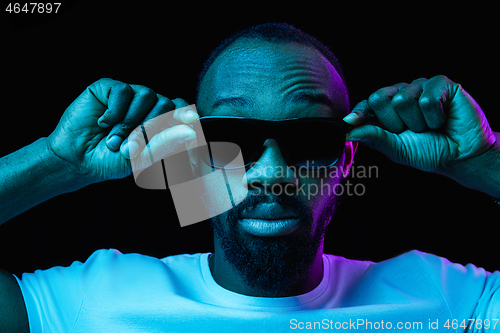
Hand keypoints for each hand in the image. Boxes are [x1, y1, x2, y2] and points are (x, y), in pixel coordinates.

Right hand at [47, 78, 198, 184]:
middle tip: (130, 147)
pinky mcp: (108, 88)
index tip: (191, 121)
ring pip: (147, 94)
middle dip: (150, 128)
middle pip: (165, 103)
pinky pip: (123, 90)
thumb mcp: (141, 158)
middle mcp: (146, 105)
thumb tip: (189, 131)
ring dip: (130, 122)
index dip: (186, 114)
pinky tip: (102, 122)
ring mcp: (128, 96)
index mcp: (159, 120)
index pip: (181, 109)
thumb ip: (164, 144)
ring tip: (113, 140)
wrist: (76, 160)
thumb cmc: (109, 160)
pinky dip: (115, 110)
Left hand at [343, 75, 496, 177]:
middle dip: (394, 123)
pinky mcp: (440, 84)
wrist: (461, 156)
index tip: (351, 121)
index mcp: (387, 110)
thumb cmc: (429, 152)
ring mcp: (420, 87)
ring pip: (403, 99)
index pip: (367, 105)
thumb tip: (348, 133)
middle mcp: (401, 94)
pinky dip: (434, 117)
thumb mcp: (396, 149)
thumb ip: (374, 138)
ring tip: (429, 127)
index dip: (359, 112)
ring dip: (417, 122)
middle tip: (411, 132)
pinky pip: (426, 99)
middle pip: (379, 98)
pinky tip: (442, 119)